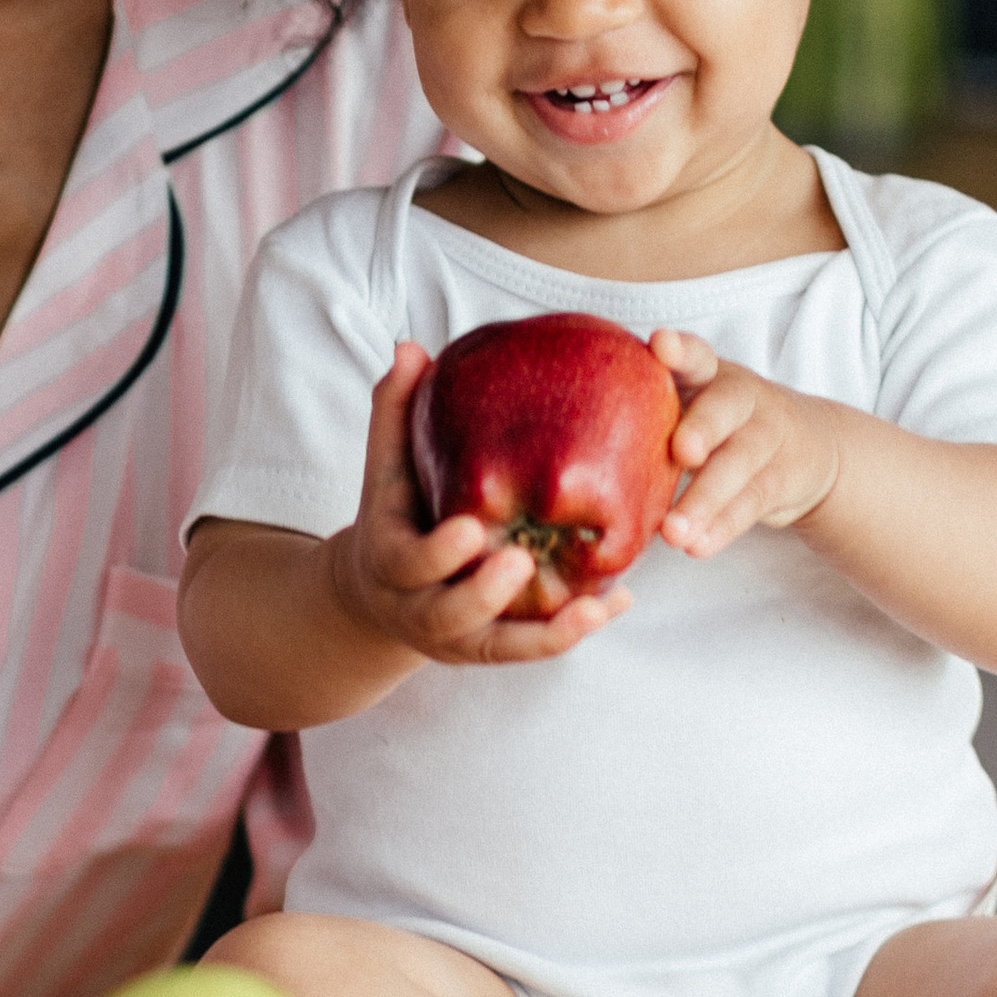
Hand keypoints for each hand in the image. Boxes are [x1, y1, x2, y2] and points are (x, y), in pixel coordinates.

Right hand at [326, 343, 627, 668]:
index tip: (471, 527)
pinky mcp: (495, 650)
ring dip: (550, 628)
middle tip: (522, 562)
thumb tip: (410, 346)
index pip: (409, 564)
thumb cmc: (397, 515)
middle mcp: (421, 610)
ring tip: (596, 603)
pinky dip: (575, 627)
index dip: (438, 552)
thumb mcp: (386, 468)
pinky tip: (615, 601)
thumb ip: (397, 411)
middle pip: (450, 614)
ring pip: (505, 644)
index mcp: (391, 563)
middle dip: (484, 594)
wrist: (381, 597)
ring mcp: (461, 639)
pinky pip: (537, 646)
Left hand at [652, 330, 843, 559]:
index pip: (697, 355)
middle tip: (682, 452)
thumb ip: (651, 408)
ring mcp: (767, 438)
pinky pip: (752, 504)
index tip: (661, 345)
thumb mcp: (696, 403)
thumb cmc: (721, 424)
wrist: (810, 449)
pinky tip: (697, 546)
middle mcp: (743, 399)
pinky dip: (723, 527)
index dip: (681, 350)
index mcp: (711, 374)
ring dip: (706, 499)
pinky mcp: (781, 480)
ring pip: (740, 465)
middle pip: (725, 408)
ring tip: (675, 533)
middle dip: (704, 427)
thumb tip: (561, 441)